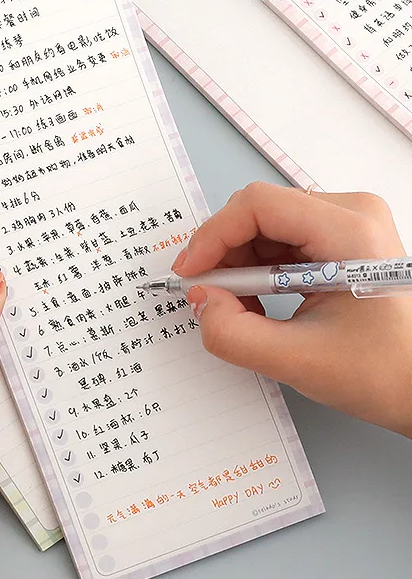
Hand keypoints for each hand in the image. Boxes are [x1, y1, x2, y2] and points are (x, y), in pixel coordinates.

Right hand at [174, 183, 411, 436]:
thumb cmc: (387, 372)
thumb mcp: (300, 361)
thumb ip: (234, 333)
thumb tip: (200, 300)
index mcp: (350, 232)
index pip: (258, 206)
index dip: (213, 236)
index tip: (191, 272)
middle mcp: (351, 214)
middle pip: (259, 213)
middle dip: (224, 254)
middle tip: (209, 295)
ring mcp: (347, 224)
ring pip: (265, 226)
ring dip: (239, 265)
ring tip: (239, 307)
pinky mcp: (340, 239)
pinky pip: (280, 240)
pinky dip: (257, 270)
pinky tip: (259, 303)